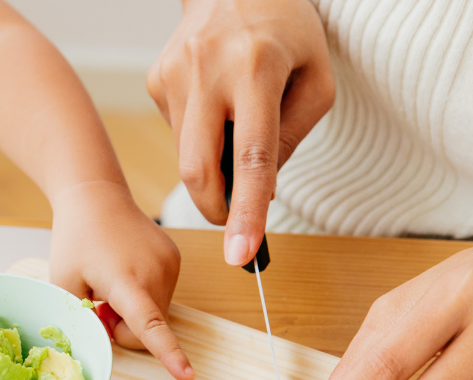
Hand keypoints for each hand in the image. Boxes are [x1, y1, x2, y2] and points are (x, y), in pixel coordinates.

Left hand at [50, 180, 193, 379]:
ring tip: (111, 284)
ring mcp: (170, 266)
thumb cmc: (75, 240)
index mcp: (126, 281)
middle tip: (99, 304)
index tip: (188, 374)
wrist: (97, 197)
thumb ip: (82, 318)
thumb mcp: (64, 284)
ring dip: (133, 311)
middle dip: (123, 328)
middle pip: (148, 330)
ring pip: (157, 315)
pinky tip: (125, 273)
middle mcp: (156, 273)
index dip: (169, 352)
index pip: (150, 324)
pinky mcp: (175, 260)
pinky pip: (161, 297)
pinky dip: (143, 296)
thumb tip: (107, 338)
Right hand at [148, 0, 332, 265]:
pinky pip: (178, 134)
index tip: (240, 256)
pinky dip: (200, 138)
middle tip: (236, 222)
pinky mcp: (156, 80)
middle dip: (217, 208)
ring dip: (214, 166)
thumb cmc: (285, 30)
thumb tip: (258, 190)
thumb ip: (292, 137)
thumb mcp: (316, 78)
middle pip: (199, 169)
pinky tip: (215, 105)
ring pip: (187, 157)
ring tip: (236, 126)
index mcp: (257, 67)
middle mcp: (208, 70)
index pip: (252, 157)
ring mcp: (174, 75)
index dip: (246, 212)